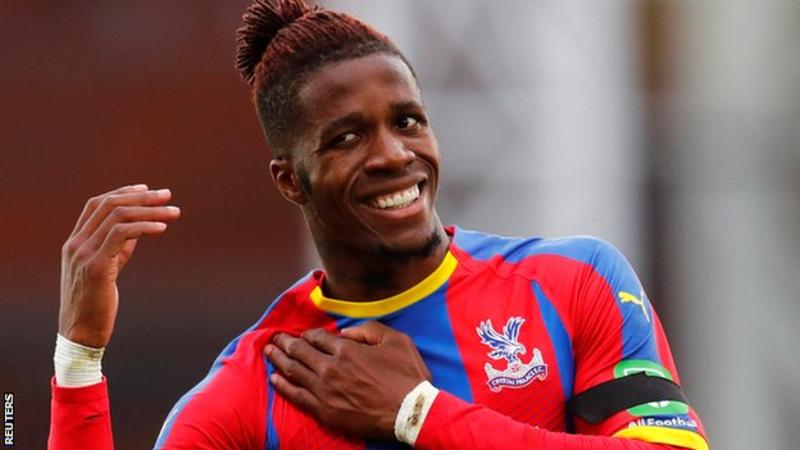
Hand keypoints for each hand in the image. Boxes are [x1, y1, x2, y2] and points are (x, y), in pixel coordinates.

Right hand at [59, 184, 179, 347]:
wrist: (80, 336)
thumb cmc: (96, 304)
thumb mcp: (107, 269)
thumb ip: (119, 247)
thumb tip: (139, 228)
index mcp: (75, 242)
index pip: (96, 205)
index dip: (122, 192)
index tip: (147, 189)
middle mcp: (75, 244)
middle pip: (109, 205)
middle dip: (142, 197)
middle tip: (168, 195)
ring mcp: (83, 254)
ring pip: (117, 216)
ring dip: (149, 210)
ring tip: (174, 211)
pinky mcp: (96, 267)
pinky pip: (120, 235)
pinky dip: (144, 227)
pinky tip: (162, 228)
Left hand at [265, 321, 430, 439]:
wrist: (410, 413)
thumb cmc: (407, 377)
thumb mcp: (396, 341)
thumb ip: (369, 330)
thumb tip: (346, 333)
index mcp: (347, 349)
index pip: (317, 337)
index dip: (308, 334)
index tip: (303, 334)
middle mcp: (331, 368)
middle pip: (299, 351)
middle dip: (285, 342)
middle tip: (274, 338)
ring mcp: (325, 391)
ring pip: (294, 371)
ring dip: (278, 359)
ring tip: (268, 352)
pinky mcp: (324, 411)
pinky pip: (296, 396)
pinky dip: (283, 385)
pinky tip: (274, 378)